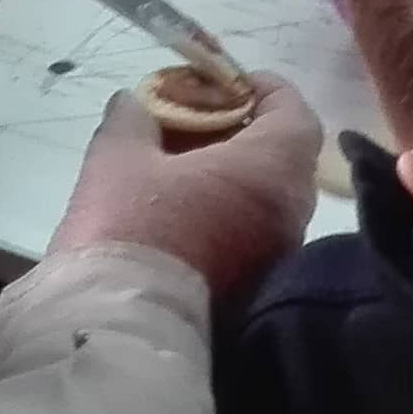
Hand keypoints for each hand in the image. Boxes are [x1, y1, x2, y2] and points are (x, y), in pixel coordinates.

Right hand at [46, 73, 327, 296]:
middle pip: (283, 158)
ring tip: (178, 170)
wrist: (122, 330)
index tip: (228, 83)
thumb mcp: (118, 159)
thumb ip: (131, 120)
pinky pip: (255, 238)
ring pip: (268, 202)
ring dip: (233, 179)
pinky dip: (229, 216)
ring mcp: (278, 260)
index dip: (266, 90)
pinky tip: (182, 215)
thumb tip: (135, 103)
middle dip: (242, 134)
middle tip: (194, 124)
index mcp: (271, 171)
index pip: (295, 114)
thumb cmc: (129, 229)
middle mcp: (290, 215)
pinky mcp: (256, 295)